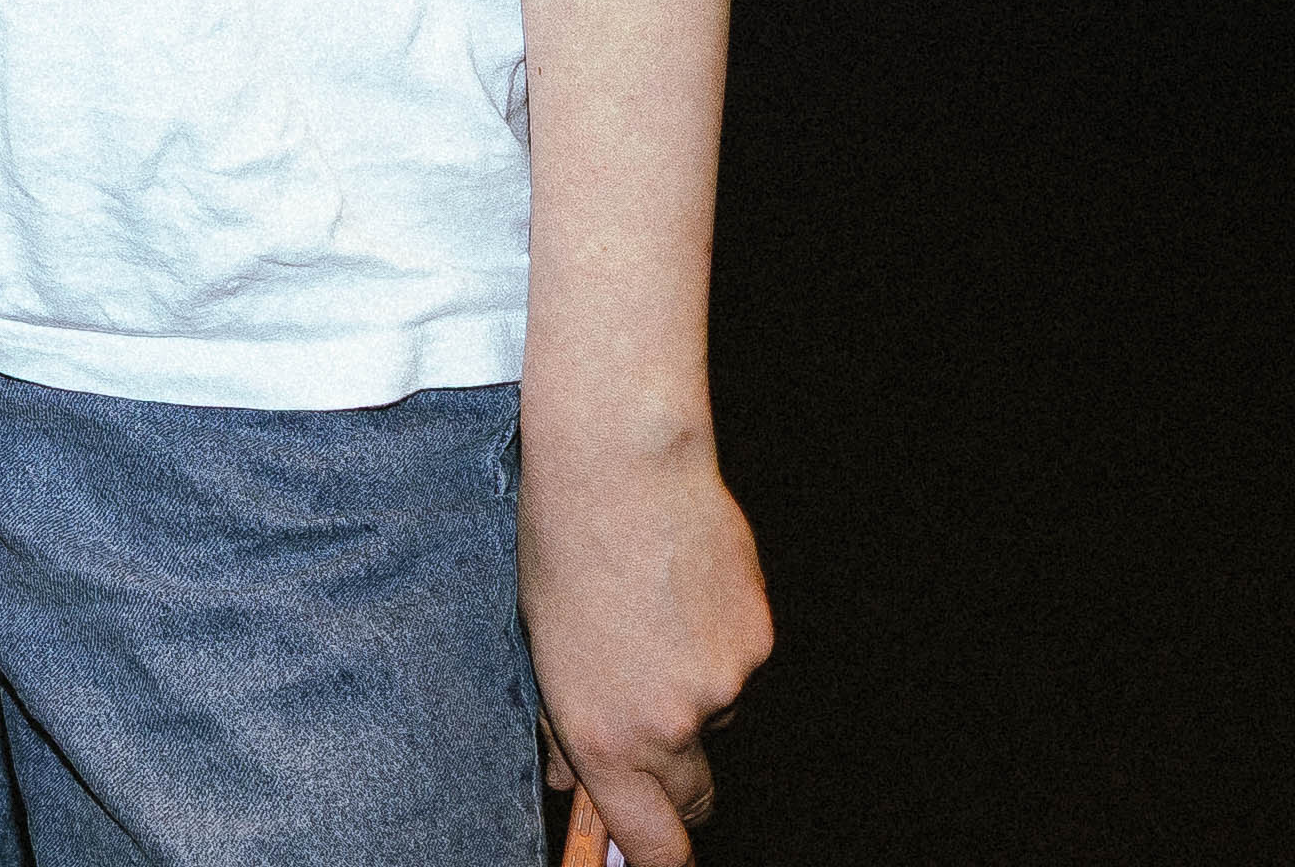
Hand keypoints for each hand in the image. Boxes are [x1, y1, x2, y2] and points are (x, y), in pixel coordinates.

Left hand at [523, 425, 766, 864]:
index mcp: (602, 735)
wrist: (620, 467)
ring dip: (692, 688)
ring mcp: (722, 685)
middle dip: (680, 782)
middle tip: (651, 725)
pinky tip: (682, 586)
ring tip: (650, 612)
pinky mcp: (758, 642)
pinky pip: (739, 662)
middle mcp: (666, 724)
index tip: (657, 856)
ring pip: (716, 714)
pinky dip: (717, 639)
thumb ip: (556, 722)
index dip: (659, 857)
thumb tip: (564, 775)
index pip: (651, 841)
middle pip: (696, 796)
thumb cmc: (561, 545)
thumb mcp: (536, 642)